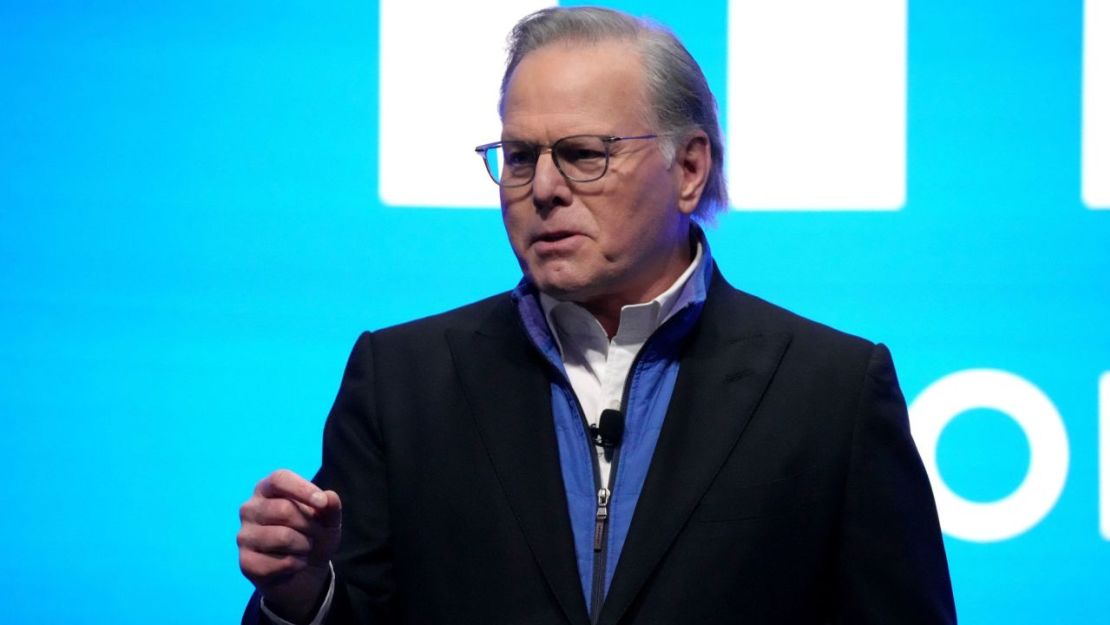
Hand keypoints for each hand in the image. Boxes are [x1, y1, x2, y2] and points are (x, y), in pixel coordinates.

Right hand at [238, 469, 342, 622]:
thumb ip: (330, 507)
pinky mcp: (246, 562)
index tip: (322, 502)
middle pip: (283, 509)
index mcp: (266, 490)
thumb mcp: (328, 520)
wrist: (304, 571)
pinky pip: (281, 562)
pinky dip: (297, 564)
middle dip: (310, 525)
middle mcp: (250, 509)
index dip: (302, 488)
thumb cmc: (312, 535)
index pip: (279, 479)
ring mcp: (244, 536)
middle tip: (317, 534)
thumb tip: (329, 498)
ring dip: (305, 545)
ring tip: (306, 548)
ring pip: (283, 537)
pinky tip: (295, 563)